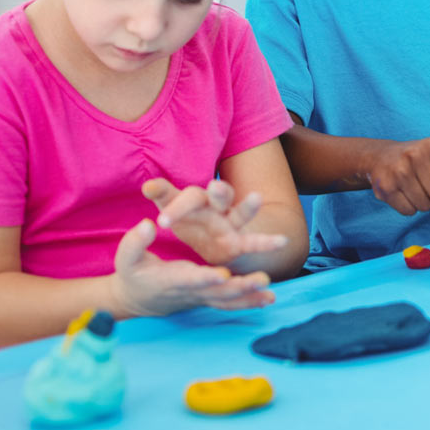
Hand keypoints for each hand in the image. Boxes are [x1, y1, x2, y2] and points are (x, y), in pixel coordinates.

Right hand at [110, 219, 274, 317]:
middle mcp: (190, 290)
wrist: (138, 299)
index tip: (222, 274)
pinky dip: (249, 302)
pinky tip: (269, 298)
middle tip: (261, 279)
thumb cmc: (133, 273)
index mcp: (170, 279)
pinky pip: (230, 303)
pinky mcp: (209, 298)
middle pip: (216, 292)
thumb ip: (135, 242)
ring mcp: (201, 296)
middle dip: (239, 287)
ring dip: (249, 296)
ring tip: (270, 293)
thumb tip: (148, 225)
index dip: (204, 278)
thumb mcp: (126, 257)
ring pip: (227, 299)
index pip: (189, 279)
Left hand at [142, 178, 287, 269]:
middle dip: (219, 191)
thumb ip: (164, 198)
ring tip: (256, 198)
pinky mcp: (239, 243)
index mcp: (195, 200)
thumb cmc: (189, 222)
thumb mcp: (172, 213)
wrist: (210, 245)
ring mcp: (230, 223)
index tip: (155, 204)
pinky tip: (281, 242)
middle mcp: (216, 207)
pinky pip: (254, 242)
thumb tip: (148, 185)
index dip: (174, 202)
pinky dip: (267, 241)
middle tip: (215, 188)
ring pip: (241, 212)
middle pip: (218, 196)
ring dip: (248, 205)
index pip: (186, 196)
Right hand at [361, 137, 429, 218]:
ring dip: (424, 204)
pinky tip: (403, 193)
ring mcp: (398, 171)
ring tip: (415, 188)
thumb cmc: (418, 159)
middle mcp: (415, 155)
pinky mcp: (385, 187)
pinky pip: (408, 211)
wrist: (380, 157)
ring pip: (424, 206)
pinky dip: (409, 208)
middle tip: (429, 186)